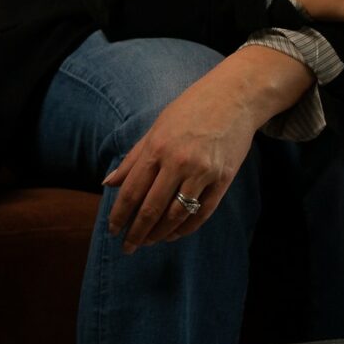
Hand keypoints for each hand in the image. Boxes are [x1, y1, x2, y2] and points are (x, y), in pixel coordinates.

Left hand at [102, 61, 260, 251]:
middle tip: (127, 247)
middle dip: (136, 233)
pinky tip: (174, 234)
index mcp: (157, 147)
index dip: (119, 216)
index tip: (112, 231)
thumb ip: (133, 158)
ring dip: (160, 234)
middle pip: (151, 209)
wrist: (236, 95)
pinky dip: (186, 228)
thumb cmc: (192, 107)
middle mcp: (178, 161)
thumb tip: (107, 183)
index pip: (131, 191)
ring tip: (149, 242)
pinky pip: (202, 213)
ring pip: (176, 215)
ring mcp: (203, 171)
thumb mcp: (157, 127)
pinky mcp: (223, 178)